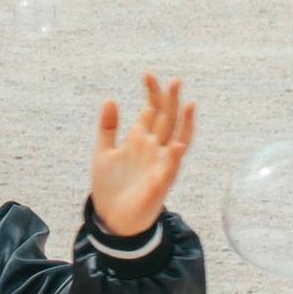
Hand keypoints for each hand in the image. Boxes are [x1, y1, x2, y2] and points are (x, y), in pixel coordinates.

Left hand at [89, 73, 195, 238]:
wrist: (112, 219)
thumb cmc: (111, 186)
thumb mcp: (103, 152)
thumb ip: (107, 128)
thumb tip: (110, 99)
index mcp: (141, 139)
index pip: (152, 110)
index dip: (152, 92)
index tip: (146, 73)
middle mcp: (154, 149)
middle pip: (167, 119)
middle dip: (171, 101)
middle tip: (175, 80)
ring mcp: (159, 165)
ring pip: (178, 140)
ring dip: (185, 124)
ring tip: (189, 104)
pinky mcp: (159, 184)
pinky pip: (170, 170)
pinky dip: (174, 158)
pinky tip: (177, 145)